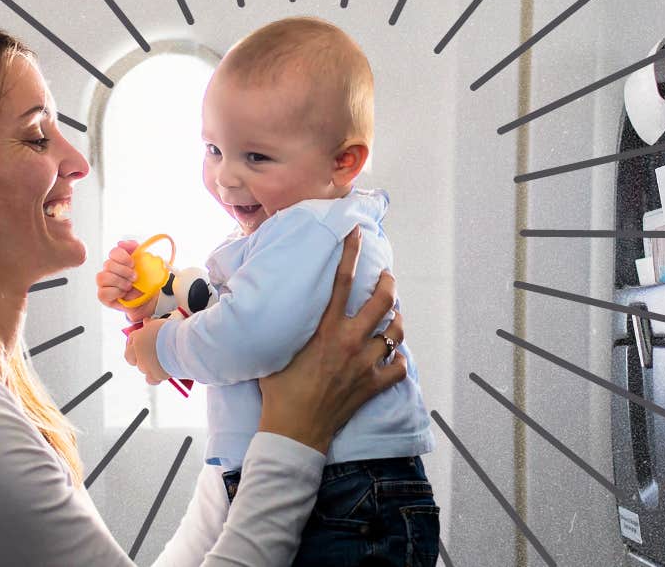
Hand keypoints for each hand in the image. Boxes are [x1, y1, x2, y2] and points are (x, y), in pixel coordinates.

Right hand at [97, 239, 157, 319]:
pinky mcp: (103, 296)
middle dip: (124, 271)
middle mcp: (109, 270)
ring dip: (119, 282)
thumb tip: (121, 243)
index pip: (113, 252)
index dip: (123, 257)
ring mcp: (104, 283)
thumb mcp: (145, 262)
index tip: (133, 264)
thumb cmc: (145, 280)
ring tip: (129, 286)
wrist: (149, 298)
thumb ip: (135, 248)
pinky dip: (115, 292)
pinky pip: (103, 292)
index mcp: (118, 260)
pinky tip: (123, 293)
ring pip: (102, 277)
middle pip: (108, 264)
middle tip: (134, 277)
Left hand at [124, 318, 170, 383]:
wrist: (184, 345)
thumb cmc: (174, 332)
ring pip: (142, 368)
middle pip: (131, 357)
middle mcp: (139, 352)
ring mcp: (146, 365)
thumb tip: (147, 322)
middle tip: (148, 353)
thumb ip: (151, 325)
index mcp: (138, 337)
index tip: (142, 342)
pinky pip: (151, 379)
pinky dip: (155, 377)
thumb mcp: (160, 323)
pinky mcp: (155, 375)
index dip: (136, 341)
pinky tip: (162, 372)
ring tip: (161, 361)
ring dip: (148, 366)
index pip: (131, 340)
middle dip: (138, 356)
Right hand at [258, 225, 404, 453]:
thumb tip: (266, 305)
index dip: (351, 252)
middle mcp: (349, 341)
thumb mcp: (275, 351)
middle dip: (388, 284)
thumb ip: (283, 327)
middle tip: (385, 278)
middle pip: (383, 301)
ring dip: (396, 321)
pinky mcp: (372, 386)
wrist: (294, 431)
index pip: (342, 281)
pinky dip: (398, 360)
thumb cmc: (278, 392)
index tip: (356, 232)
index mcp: (325, 329)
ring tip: (393, 316)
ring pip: (396, 331)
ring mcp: (365, 364)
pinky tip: (392, 357)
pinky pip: (398, 367)